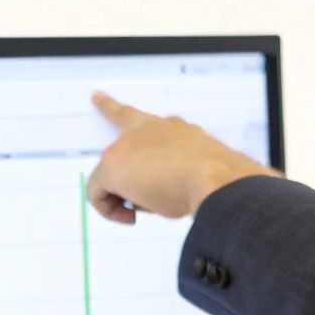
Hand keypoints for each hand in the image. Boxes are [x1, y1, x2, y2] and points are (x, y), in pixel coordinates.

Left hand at [85, 91, 277, 222]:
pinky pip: (98, 194)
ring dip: (127, 199)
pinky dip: (110, 210)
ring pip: (113, 179)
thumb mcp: (203, 172)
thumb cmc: (218, 177)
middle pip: (119, 152)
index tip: (96, 96)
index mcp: (171, 128)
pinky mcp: (111, 165)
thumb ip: (186, 172)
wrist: (215, 178)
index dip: (112, 106)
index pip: (137, 116)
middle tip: (138, 198)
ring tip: (150, 210)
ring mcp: (126, 145)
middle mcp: (146, 130)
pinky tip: (130, 217)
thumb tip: (177, 192)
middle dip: (122, 175)